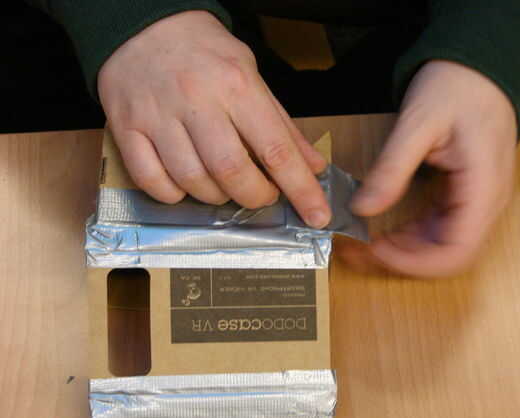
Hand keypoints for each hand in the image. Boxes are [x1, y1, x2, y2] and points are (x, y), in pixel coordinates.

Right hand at [98, 10, 330, 227]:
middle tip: (261, 194)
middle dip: (255, 197)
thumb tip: (312, 166)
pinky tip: (185, 185)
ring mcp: (158, 115)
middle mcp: (197, 100)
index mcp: (237, 85)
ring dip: (215, 197)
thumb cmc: (204, 52)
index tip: (316, 216)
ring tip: (224, 186)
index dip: (300, 189)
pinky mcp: (127, 127)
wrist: (143, 24)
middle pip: (231, 171)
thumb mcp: (252, 76)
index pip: (276, 150)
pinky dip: (172, 194)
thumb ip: (283, 125)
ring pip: (191, 180)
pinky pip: (150, 179)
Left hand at [348, 60, 516, 276]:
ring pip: (442, 245)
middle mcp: (487, 202)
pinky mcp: (464, 195)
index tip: (376, 251)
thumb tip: (362, 209)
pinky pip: (439, 227)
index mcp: (484, 187)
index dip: (414, 262)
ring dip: (404, 250)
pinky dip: (410, 234)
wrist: (479, 65)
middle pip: (448, 255)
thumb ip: (391, 169)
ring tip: (363, 241)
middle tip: (359, 250)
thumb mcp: (418, 123)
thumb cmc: (458, 85)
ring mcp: (477, 200)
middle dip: (403, 260)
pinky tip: (384, 228)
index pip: (456, 250)